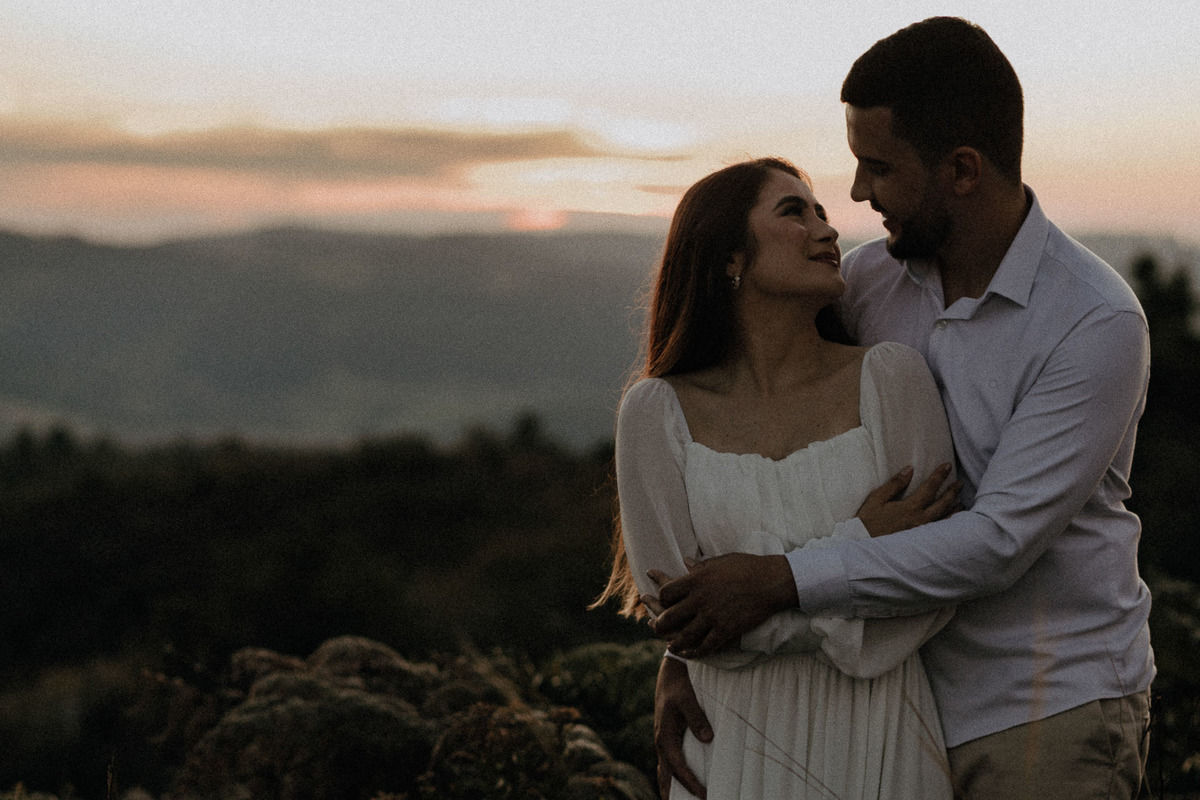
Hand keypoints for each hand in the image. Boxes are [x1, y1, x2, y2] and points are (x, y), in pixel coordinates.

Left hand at [643, 553, 796, 657]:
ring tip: (670, 646)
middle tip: (657, 627)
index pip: (667, 593)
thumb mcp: (720, 561)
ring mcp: (712, 616)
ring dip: (675, 643)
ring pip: (685, 635)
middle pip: (669, 616)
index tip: (664, 602)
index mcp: (696, 579)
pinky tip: (691, 653)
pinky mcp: (726, 629)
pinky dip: (696, 652)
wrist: (771, 581)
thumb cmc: (747, 566)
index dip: (661, 598)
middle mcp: (700, 599)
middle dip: (660, 624)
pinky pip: (706, 646)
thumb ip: (700, 566)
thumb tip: (685, 561)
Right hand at [655, 654, 710, 798]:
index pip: (678, 768)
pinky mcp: (668, 738)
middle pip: (667, 776)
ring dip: (673, 788)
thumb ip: (697, 718)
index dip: (690, 783)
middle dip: (676, 795)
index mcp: (664, 736)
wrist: (670, 672)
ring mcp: (663, 741)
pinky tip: (683, 783)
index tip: (704, 795)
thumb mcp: (688, 698)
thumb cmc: (679, 684)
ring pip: (665, 772)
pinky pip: (669, 764)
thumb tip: (707, 739)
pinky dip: (674, 777)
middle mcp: (661, 742)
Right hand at [856, 463, 961, 537]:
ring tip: (961, 502)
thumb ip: (895, 484)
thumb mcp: (876, 499)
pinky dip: (948, 525)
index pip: (930, 488)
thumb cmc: (867, 521)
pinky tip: (951, 522)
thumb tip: (909, 469)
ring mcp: (921, 532)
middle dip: (952, 491)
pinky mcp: (919, 541)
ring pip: (944, 519)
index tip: (947, 465)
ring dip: (954, 509)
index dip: (939, 475)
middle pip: (942, 503)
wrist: (862, 545)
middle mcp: (919, 520)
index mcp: (909, 507)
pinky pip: (939, 532)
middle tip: (959, 483)